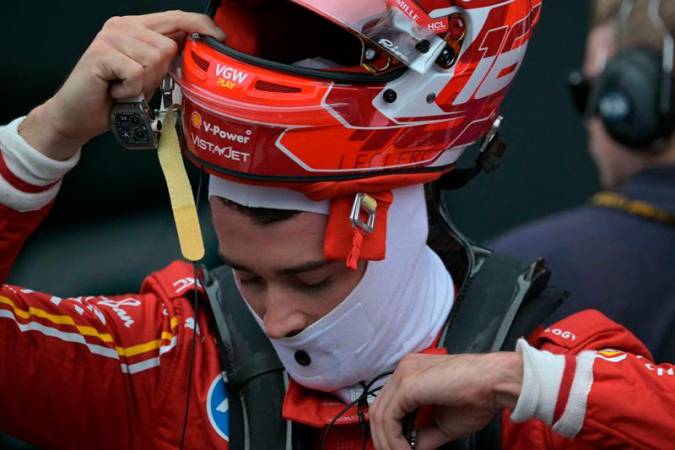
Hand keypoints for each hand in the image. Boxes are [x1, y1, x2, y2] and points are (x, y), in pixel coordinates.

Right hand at [19, 10, 224, 159]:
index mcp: (136, 27)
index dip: (200, 25)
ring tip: (125, 89)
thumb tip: (199, 51)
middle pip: (168, 45)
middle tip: (136, 86)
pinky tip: (115, 92)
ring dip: (143, 84)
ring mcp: (110, 37)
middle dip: (159, 74)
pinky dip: (130, 90)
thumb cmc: (115, 98)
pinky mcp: (101, 53)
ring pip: (154, 59)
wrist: (79, 116)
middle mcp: (123, 26)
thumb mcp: (148, 76)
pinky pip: (136, 73)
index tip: (220, 36)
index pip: (175, 17)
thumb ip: (167, 59)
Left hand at [370, 352, 522, 449]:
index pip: (387, 405)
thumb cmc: (479, 396)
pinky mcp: (408, 383)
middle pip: (379, 409)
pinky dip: (393, 439)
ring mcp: (404, 374)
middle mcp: (404, 370)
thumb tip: (410, 448)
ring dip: (388, 442)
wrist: (497, 383)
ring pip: (380, 414)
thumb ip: (423, 434)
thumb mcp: (443, 423)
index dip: (389, 432)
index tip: (398, 449)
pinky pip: (389, 417)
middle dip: (384, 440)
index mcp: (412, 374)